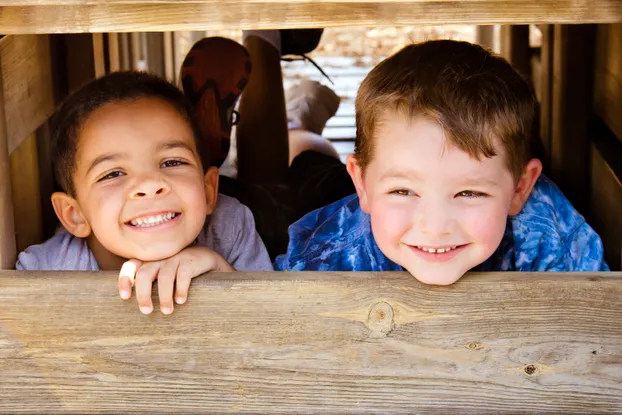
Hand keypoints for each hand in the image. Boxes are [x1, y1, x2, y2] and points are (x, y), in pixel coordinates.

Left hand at [118, 246, 234, 314]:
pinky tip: (181, 301)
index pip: (131, 265)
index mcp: (150, 260)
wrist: (207, 259)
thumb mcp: (162, 275)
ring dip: (164, 296)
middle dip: (143, 294)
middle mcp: (160, 257)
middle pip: (145, 273)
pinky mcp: (192, 261)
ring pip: (165, 276)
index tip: (125, 297)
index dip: (125, 279)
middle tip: (146, 311)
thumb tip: (134, 309)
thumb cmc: (179, 273)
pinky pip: (184, 275)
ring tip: (167, 311)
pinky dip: (181, 289)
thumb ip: (150, 283)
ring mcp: (176, 257)